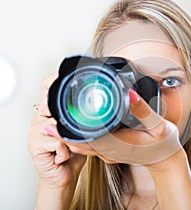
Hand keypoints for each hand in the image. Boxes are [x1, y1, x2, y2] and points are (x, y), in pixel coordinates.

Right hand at [28, 72, 85, 188]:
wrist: (63, 175)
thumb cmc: (73, 153)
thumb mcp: (81, 131)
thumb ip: (82, 118)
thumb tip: (96, 106)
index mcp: (49, 111)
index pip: (46, 87)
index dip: (54, 80)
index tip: (69, 75)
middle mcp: (39, 117)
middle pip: (52, 104)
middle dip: (66, 118)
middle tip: (73, 132)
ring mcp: (34, 130)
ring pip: (58, 124)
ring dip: (70, 139)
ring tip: (69, 147)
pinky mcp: (34, 144)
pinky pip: (58, 141)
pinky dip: (66, 150)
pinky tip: (63, 155)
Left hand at [48, 88, 181, 165]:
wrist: (165, 159)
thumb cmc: (163, 144)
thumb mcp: (158, 125)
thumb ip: (143, 110)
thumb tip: (129, 94)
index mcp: (118, 144)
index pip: (86, 140)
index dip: (66, 133)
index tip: (51, 123)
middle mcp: (109, 151)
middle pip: (78, 143)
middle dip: (61, 133)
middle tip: (48, 118)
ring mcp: (109, 152)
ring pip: (82, 145)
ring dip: (68, 135)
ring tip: (56, 122)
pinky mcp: (110, 151)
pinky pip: (89, 145)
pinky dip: (78, 137)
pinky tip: (75, 128)